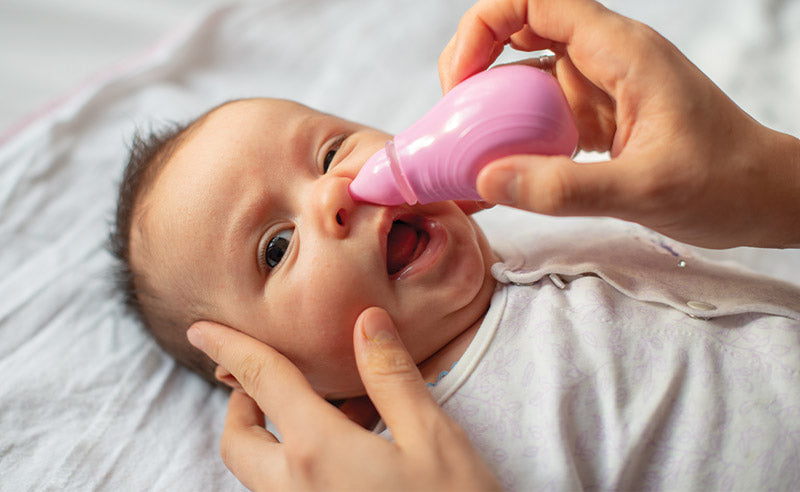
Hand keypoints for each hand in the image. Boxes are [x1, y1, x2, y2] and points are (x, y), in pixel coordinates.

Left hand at [187, 307, 500, 491]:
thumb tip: (366, 321)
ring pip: (260, 473)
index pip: (261, 382)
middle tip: (265, 379)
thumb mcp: (433, 438)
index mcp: (317, 452)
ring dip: (273, 435)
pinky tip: (352, 450)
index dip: (229, 347)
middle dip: (240, 403)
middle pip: (239, 441)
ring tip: (334, 410)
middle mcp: (294, 490)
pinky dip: (300, 462)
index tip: (203, 330)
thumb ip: (392, 377)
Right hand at [440, 0, 799, 248]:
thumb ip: (565, 188)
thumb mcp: (645, 189)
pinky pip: (539, 114)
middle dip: (474, 62)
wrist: (762, 198)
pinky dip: (511, 134)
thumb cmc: (724, 182)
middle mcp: (604, 60)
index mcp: (620, 51)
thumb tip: (488, 179)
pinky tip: (498, 168)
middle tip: (454, 115)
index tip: (462, 81)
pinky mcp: (595, 119)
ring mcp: (598, 89)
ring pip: (524, 75)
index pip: (534, 2)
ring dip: (489, 105)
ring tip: (467, 147)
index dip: (484, 28)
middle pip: (518, 29)